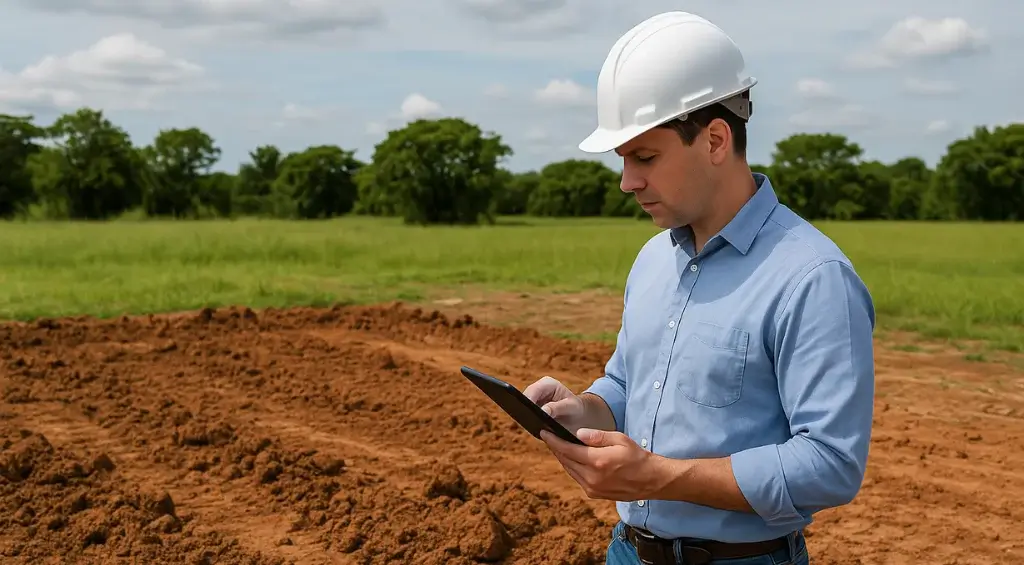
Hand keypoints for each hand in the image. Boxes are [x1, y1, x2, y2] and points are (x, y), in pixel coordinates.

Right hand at [522, 376, 589, 434]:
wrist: (578, 417)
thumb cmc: (576, 409)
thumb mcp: (571, 407)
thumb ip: (557, 408)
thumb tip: (543, 411)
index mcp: (547, 384)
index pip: (533, 390)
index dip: (528, 400)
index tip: (528, 411)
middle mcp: (538, 390)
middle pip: (524, 398)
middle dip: (524, 408)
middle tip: (527, 420)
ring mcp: (533, 400)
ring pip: (522, 407)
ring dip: (524, 415)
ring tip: (529, 424)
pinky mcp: (531, 409)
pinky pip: (525, 414)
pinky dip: (527, 420)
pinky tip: (530, 426)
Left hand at [540, 427, 665, 501]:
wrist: (651, 480)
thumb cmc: (637, 457)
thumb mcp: (620, 439)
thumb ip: (597, 436)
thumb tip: (578, 434)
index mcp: (597, 461)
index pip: (568, 449)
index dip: (554, 441)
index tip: (544, 433)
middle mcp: (592, 477)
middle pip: (566, 460)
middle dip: (556, 448)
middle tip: (549, 437)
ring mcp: (592, 488)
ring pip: (570, 470)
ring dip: (563, 458)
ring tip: (558, 446)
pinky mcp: (594, 493)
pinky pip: (577, 478)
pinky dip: (572, 467)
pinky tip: (572, 459)